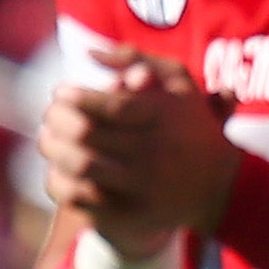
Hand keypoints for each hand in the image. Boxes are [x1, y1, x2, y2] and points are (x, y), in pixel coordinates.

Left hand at [37, 59, 236, 248]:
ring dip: (54, 149)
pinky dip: (60, 182)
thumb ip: (137, 59)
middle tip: (50, 114)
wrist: (220, 188)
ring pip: (80, 166)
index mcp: (163, 118)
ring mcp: (142, 187)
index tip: (61, 93)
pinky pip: (81, 198)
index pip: (107, 106)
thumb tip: (88, 53)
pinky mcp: (131, 215)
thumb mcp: (179, 84)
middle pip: (85, 134)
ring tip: (49, 139)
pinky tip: (57, 169)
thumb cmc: (190, 126)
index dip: (74, 98)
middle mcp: (153, 154)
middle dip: (56, 120)